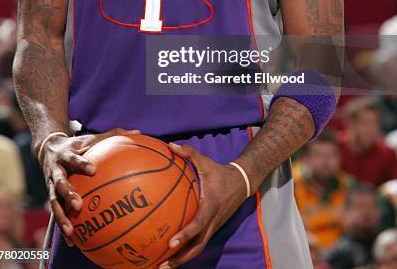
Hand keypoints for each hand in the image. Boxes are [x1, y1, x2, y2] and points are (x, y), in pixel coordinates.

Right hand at [39, 127, 139, 245]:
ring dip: (62, 217)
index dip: (81, 164)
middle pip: (60, 183)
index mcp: (66, 155)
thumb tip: (138, 132)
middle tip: (78, 204)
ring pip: (55, 202)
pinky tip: (72, 241)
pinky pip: (57, 214)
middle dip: (68, 194)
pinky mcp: (52, 196)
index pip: (73, 159)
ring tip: (71, 230)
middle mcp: (56, 171)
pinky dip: (63, 227)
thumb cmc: (77, 144)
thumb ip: (113, 135)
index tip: (92, 170)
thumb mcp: (91, 138)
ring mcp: (51, 185)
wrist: (48, 149)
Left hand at [160, 143, 247, 267]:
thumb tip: (170, 146)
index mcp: (210, 206)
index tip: (171, 242)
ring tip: (163, 266)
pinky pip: (199, 243)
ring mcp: (213, 227)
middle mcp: (212, 221)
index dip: (185, 234)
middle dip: (181, 258)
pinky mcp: (212, 229)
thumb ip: (189, 153)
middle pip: (198, 247)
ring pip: (198, 249)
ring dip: (182, 259)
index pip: (198, 224)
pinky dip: (186, 251)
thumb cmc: (219, 172)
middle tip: (162, 265)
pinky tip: (171, 252)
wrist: (241, 183)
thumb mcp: (206, 161)